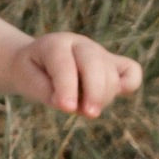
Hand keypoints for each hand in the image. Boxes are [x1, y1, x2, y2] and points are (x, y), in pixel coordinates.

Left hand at [11, 33, 142, 117]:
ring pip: (112, 72)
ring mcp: (99, 52)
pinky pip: (132, 71)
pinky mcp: (112, 64)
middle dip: (94, 91)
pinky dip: (129, 85)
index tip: (66, 108)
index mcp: (55, 44)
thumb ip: (45, 91)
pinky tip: (110, 98)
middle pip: (95, 63)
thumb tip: (70, 105)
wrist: (36, 61)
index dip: (67, 87)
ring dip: (103, 96)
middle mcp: (80, 44)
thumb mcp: (26, 80)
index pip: (65, 64)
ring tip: (85, 109)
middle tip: (88, 114)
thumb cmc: (30, 72)